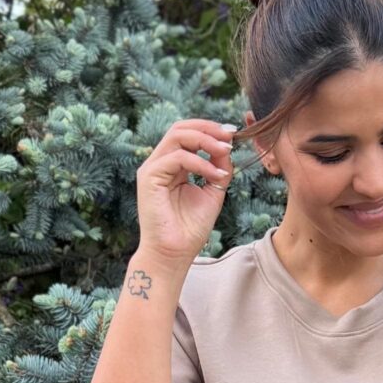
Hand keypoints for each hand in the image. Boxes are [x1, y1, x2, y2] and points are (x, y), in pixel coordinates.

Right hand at [135, 116, 238, 263]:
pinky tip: (216, 175)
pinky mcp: (149, 178)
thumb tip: (227, 146)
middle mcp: (159, 163)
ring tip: (226, 150)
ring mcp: (152, 169)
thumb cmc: (190, 229)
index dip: (209, 129)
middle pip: (180, 128)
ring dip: (205, 140)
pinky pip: (177, 158)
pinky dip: (200, 163)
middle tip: (230, 136)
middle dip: (208, 128)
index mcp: (172, 165)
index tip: (233, 135)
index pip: (187, 134)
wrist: (173, 254)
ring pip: (177, 136)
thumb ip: (218, 168)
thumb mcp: (212, 191)